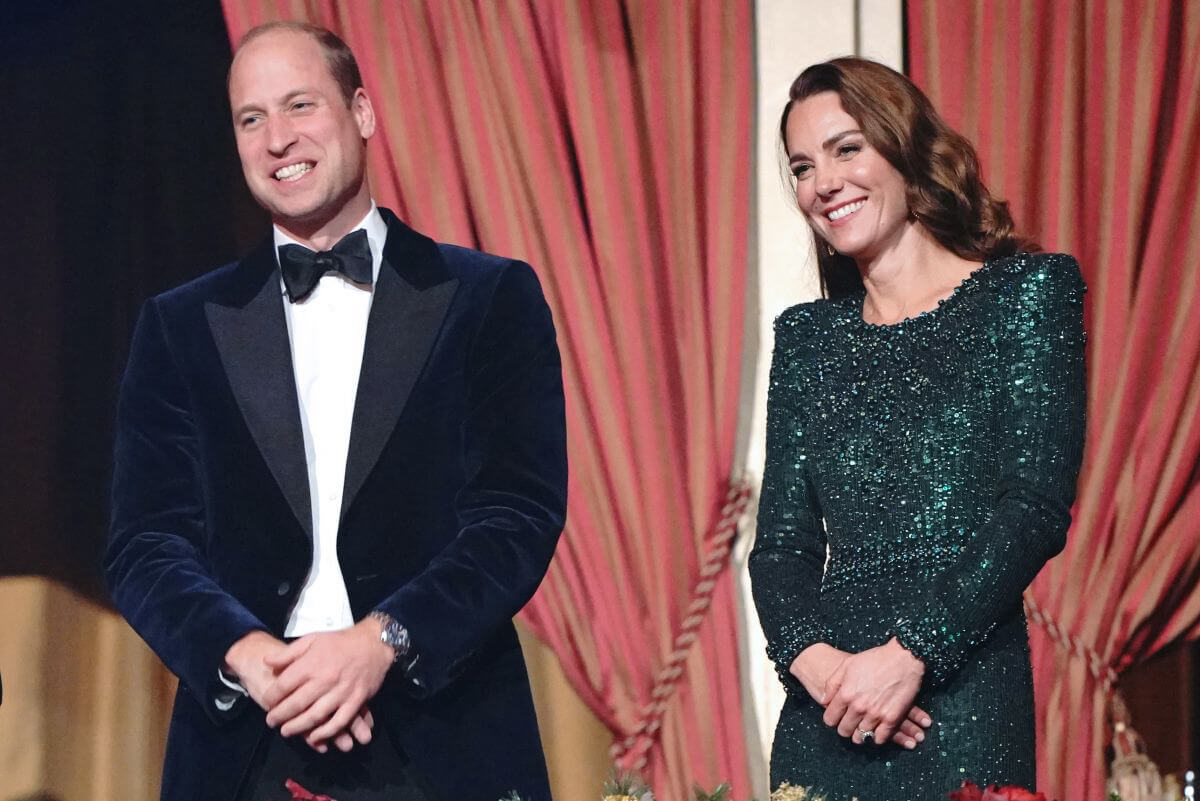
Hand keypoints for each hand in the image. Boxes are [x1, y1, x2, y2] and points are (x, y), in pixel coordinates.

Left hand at [224, 630, 375, 752]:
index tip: (267, 701)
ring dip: (297, 727)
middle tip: (271, 721)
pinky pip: (339, 722)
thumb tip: (266, 661)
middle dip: (279, 715)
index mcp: (312, 663)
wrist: (374, 643)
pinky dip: (325, 733)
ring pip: (315, 716)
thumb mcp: (312, 639)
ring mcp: (341, 692)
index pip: (284, 684)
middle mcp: (325, 679)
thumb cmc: (341, 641)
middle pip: (296, 703)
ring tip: (285, 731)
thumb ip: (289, 652)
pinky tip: (314, 737)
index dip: (272, 696)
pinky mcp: (356, 701)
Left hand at [822, 637, 926, 746]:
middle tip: (849, 722)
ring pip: (860, 737)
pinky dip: (876, 737)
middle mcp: (858, 707)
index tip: (837, 717)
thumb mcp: (847, 665)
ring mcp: (875, 714)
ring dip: (860, 733)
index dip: (832, 719)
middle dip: (844, 727)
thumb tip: (823, 701)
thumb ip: (832, 684)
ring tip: (862, 726)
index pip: (830, 719)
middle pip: (844, 730)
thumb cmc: (874, 659)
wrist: (903, 658)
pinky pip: (880, 738)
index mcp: (846, 694)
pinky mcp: (892, 719)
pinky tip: (876, 729)